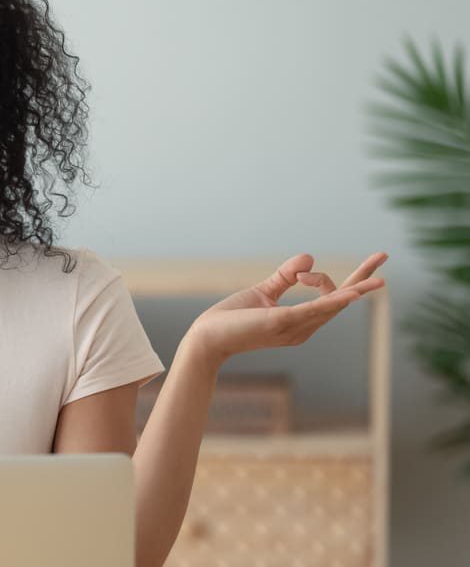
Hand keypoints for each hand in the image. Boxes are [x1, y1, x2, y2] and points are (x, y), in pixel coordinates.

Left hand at [187, 252, 387, 365]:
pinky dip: (333, 301)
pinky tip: (353, 293)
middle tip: (384, 256)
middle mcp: (304, 328)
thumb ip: (286, 277)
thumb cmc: (233, 318)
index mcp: (301, 322)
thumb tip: (310, 257)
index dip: (320, 276)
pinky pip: (313, 310)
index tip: (300, 272)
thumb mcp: (264, 292)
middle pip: (340, 300)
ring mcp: (295, 327)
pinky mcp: (282, 322)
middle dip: (363, 279)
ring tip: (381, 278)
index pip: (329, 296)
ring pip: (331, 304)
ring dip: (356, 289)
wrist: (208, 337)